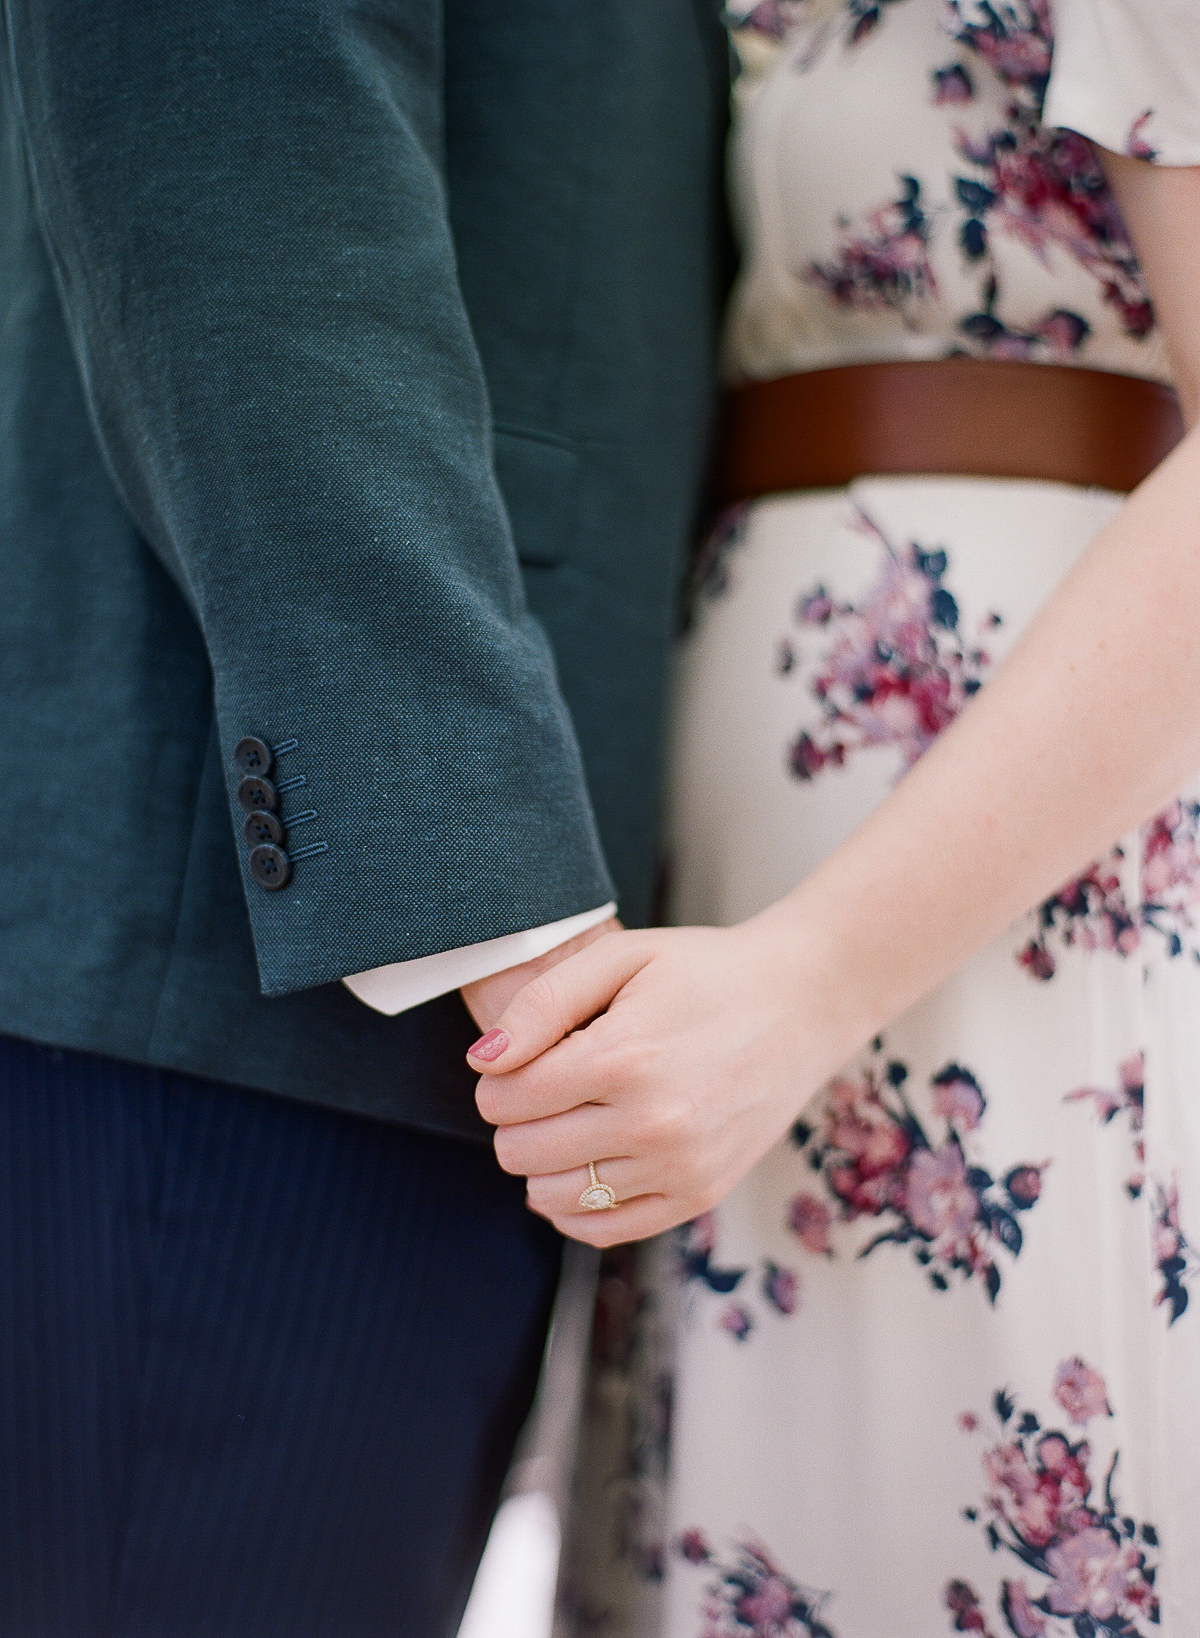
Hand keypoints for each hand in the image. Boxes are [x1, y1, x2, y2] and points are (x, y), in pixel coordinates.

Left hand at [468, 909, 864, 1245]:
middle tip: (547, 1083)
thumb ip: (541, 1004)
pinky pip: (603, 1229)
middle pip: (520, 1153)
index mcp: (624, 1060)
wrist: (804, 1001)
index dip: (497, 1078)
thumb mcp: (621, 957)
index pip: (504, 1100)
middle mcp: (652, 1125)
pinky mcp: (699, 1194)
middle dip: (515, 1118)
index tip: (522, 1057)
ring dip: (543, 1160)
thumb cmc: (707, 971)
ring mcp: (679, 1168)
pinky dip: (576, 1204)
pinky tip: (589, 1160)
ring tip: (573, 1115)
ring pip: (552, 1196)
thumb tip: (483, 1061)